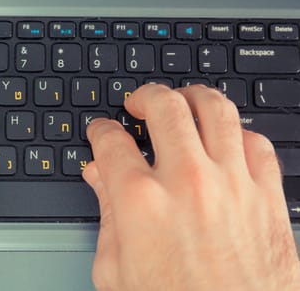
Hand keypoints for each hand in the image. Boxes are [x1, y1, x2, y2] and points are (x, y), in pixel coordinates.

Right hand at [84, 84, 299, 290]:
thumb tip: (98, 176)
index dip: (101, 130)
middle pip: (164, 107)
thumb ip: (105, 214)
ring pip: (214, 110)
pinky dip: (236, 132)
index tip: (103, 131)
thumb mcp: (115, 271)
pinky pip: (255, 141)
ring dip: (192, 97)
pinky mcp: (267, 197)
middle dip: (145, 96)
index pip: (111, 141)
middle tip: (139, 102)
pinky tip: (223, 138)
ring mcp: (231, 185)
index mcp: (140, 203)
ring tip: (181, 101)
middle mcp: (186, 184)